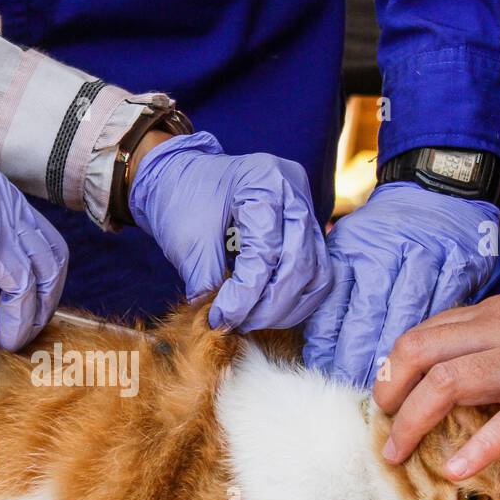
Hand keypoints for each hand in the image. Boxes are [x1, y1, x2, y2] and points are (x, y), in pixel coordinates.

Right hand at [0, 123, 66, 350]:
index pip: (38, 234)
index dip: (38, 272)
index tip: (27, 302)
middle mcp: (6, 201)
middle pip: (53, 253)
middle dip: (48, 295)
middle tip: (32, 326)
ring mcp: (1, 219)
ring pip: (45, 272)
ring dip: (37, 312)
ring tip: (19, 339)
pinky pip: (21, 287)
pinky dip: (19, 318)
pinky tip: (6, 338)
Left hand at [128, 131, 330, 330]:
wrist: (183, 175)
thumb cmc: (183, 197)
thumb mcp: (187, 238)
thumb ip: (207, 279)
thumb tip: (223, 322)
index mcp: (265, 181)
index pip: (267, 252)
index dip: (245, 295)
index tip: (221, 318)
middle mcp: (294, 192)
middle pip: (300, 264)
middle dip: (268, 306)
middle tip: (237, 324)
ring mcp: (305, 210)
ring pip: (315, 275)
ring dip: (285, 307)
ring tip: (250, 321)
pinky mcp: (306, 230)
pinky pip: (314, 274)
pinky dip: (293, 299)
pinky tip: (265, 312)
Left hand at [303, 182, 499, 386]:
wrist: (440, 187)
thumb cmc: (388, 227)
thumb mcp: (351, 244)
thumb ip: (336, 291)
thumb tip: (320, 348)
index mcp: (357, 246)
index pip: (337, 301)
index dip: (331, 341)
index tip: (328, 371)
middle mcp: (391, 248)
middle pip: (371, 312)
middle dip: (361, 357)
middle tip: (357, 391)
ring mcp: (430, 254)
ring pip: (409, 315)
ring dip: (397, 359)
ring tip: (389, 391)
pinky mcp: (463, 263)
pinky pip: (446, 307)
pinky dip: (437, 340)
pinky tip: (429, 366)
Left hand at [374, 292, 499, 477]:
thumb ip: (495, 340)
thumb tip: (456, 371)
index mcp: (494, 315)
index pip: (423, 334)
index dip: (394, 367)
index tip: (386, 397)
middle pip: (418, 352)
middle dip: (388, 391)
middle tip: (382, 424)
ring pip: (446, 383)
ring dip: (412, 422)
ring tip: (397, 453)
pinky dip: (473, 449)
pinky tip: (454, 471)